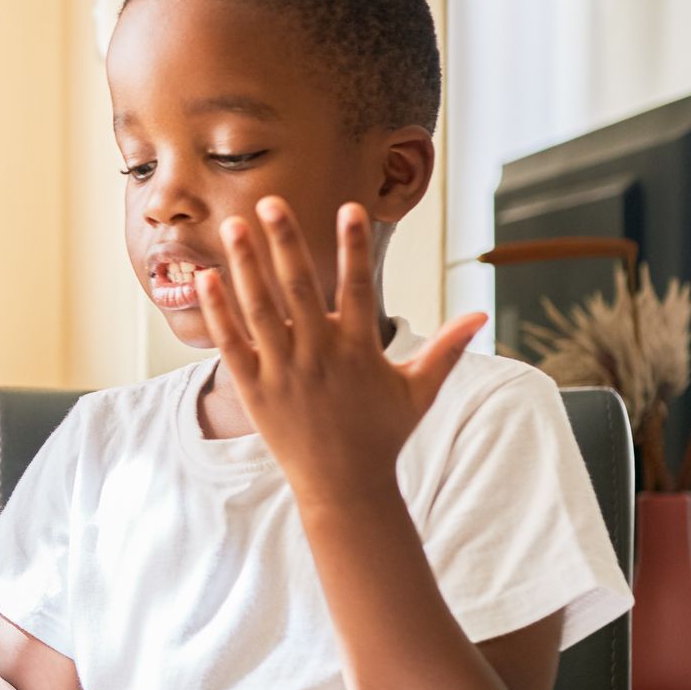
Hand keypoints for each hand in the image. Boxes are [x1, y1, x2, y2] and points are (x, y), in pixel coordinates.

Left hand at [196, 198, 486, 505]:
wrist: (344, 488)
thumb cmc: (382, 436)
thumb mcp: (418, 391)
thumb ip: (446, 348)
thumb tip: (482, 315)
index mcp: (359, 350)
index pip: (357, 287)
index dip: (353, 247)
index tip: (347, 207)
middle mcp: (318, 356)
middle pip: (299, 287)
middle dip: (284, 241)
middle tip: (269, 201)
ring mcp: (283, 372)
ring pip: (260, 309)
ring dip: (245, 265)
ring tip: (234, 225)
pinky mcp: (254, 390)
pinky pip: (231, 344)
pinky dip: (219, 312)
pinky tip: (207, 279)